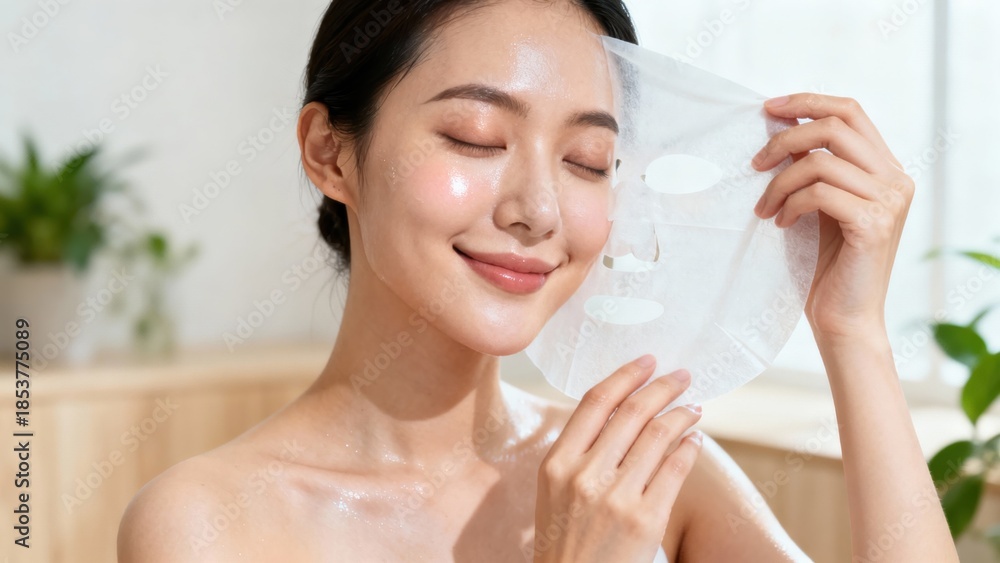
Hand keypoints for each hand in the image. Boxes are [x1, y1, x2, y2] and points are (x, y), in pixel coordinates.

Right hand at [532, 355, 702, 562]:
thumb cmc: (564, 540)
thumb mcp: (553, 491)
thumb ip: (578, 451)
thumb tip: (621, 411)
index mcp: (556, 463)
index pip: (596, 403)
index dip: (626, 375)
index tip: (648, 362)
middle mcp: (585, 475)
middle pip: (633, 412)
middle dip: (663, 387)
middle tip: (682, 376)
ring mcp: (617, 497)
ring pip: (660, 435)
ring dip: (683, 414)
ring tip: (694, 407)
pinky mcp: (646, 520)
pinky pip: (675, 469)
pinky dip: (689, 448)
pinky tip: (694, 441)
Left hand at [751, 93, 913, 338]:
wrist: (845, 318)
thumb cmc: (828, 265)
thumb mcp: (821, 205)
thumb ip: (814, 168)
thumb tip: (781, 129)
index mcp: (886, 169)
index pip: (850, 112)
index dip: (808, 102)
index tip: (769, 108)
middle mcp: (895, 179)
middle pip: (834, 127)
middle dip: (785, 138)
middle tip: (754, 162)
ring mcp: (888, 201)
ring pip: (819, 162)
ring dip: (779, 182)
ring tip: (764, 207)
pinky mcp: (873, 224)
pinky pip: (819, 193)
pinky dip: (790, 204)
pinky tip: (780, 223)